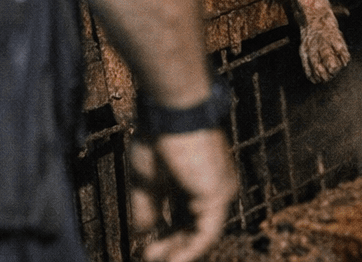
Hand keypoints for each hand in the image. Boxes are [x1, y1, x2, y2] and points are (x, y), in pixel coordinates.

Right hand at [129, 128, 238, 261]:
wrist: (171, 114)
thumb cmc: (158, 137)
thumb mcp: (146, 180)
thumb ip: (146, 208)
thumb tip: (143, 233)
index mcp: (194, 179)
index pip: (182, 215)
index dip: (163, 233)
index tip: (144, 247)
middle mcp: (210, 185)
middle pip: (191, 225)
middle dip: (169, 245)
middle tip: (148, 256)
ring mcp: (218, 189)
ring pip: (200, 232)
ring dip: (178, 251)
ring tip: (154, 260)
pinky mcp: (218, 194)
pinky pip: (207, 232)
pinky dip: (190, 249)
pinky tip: (173, 260)